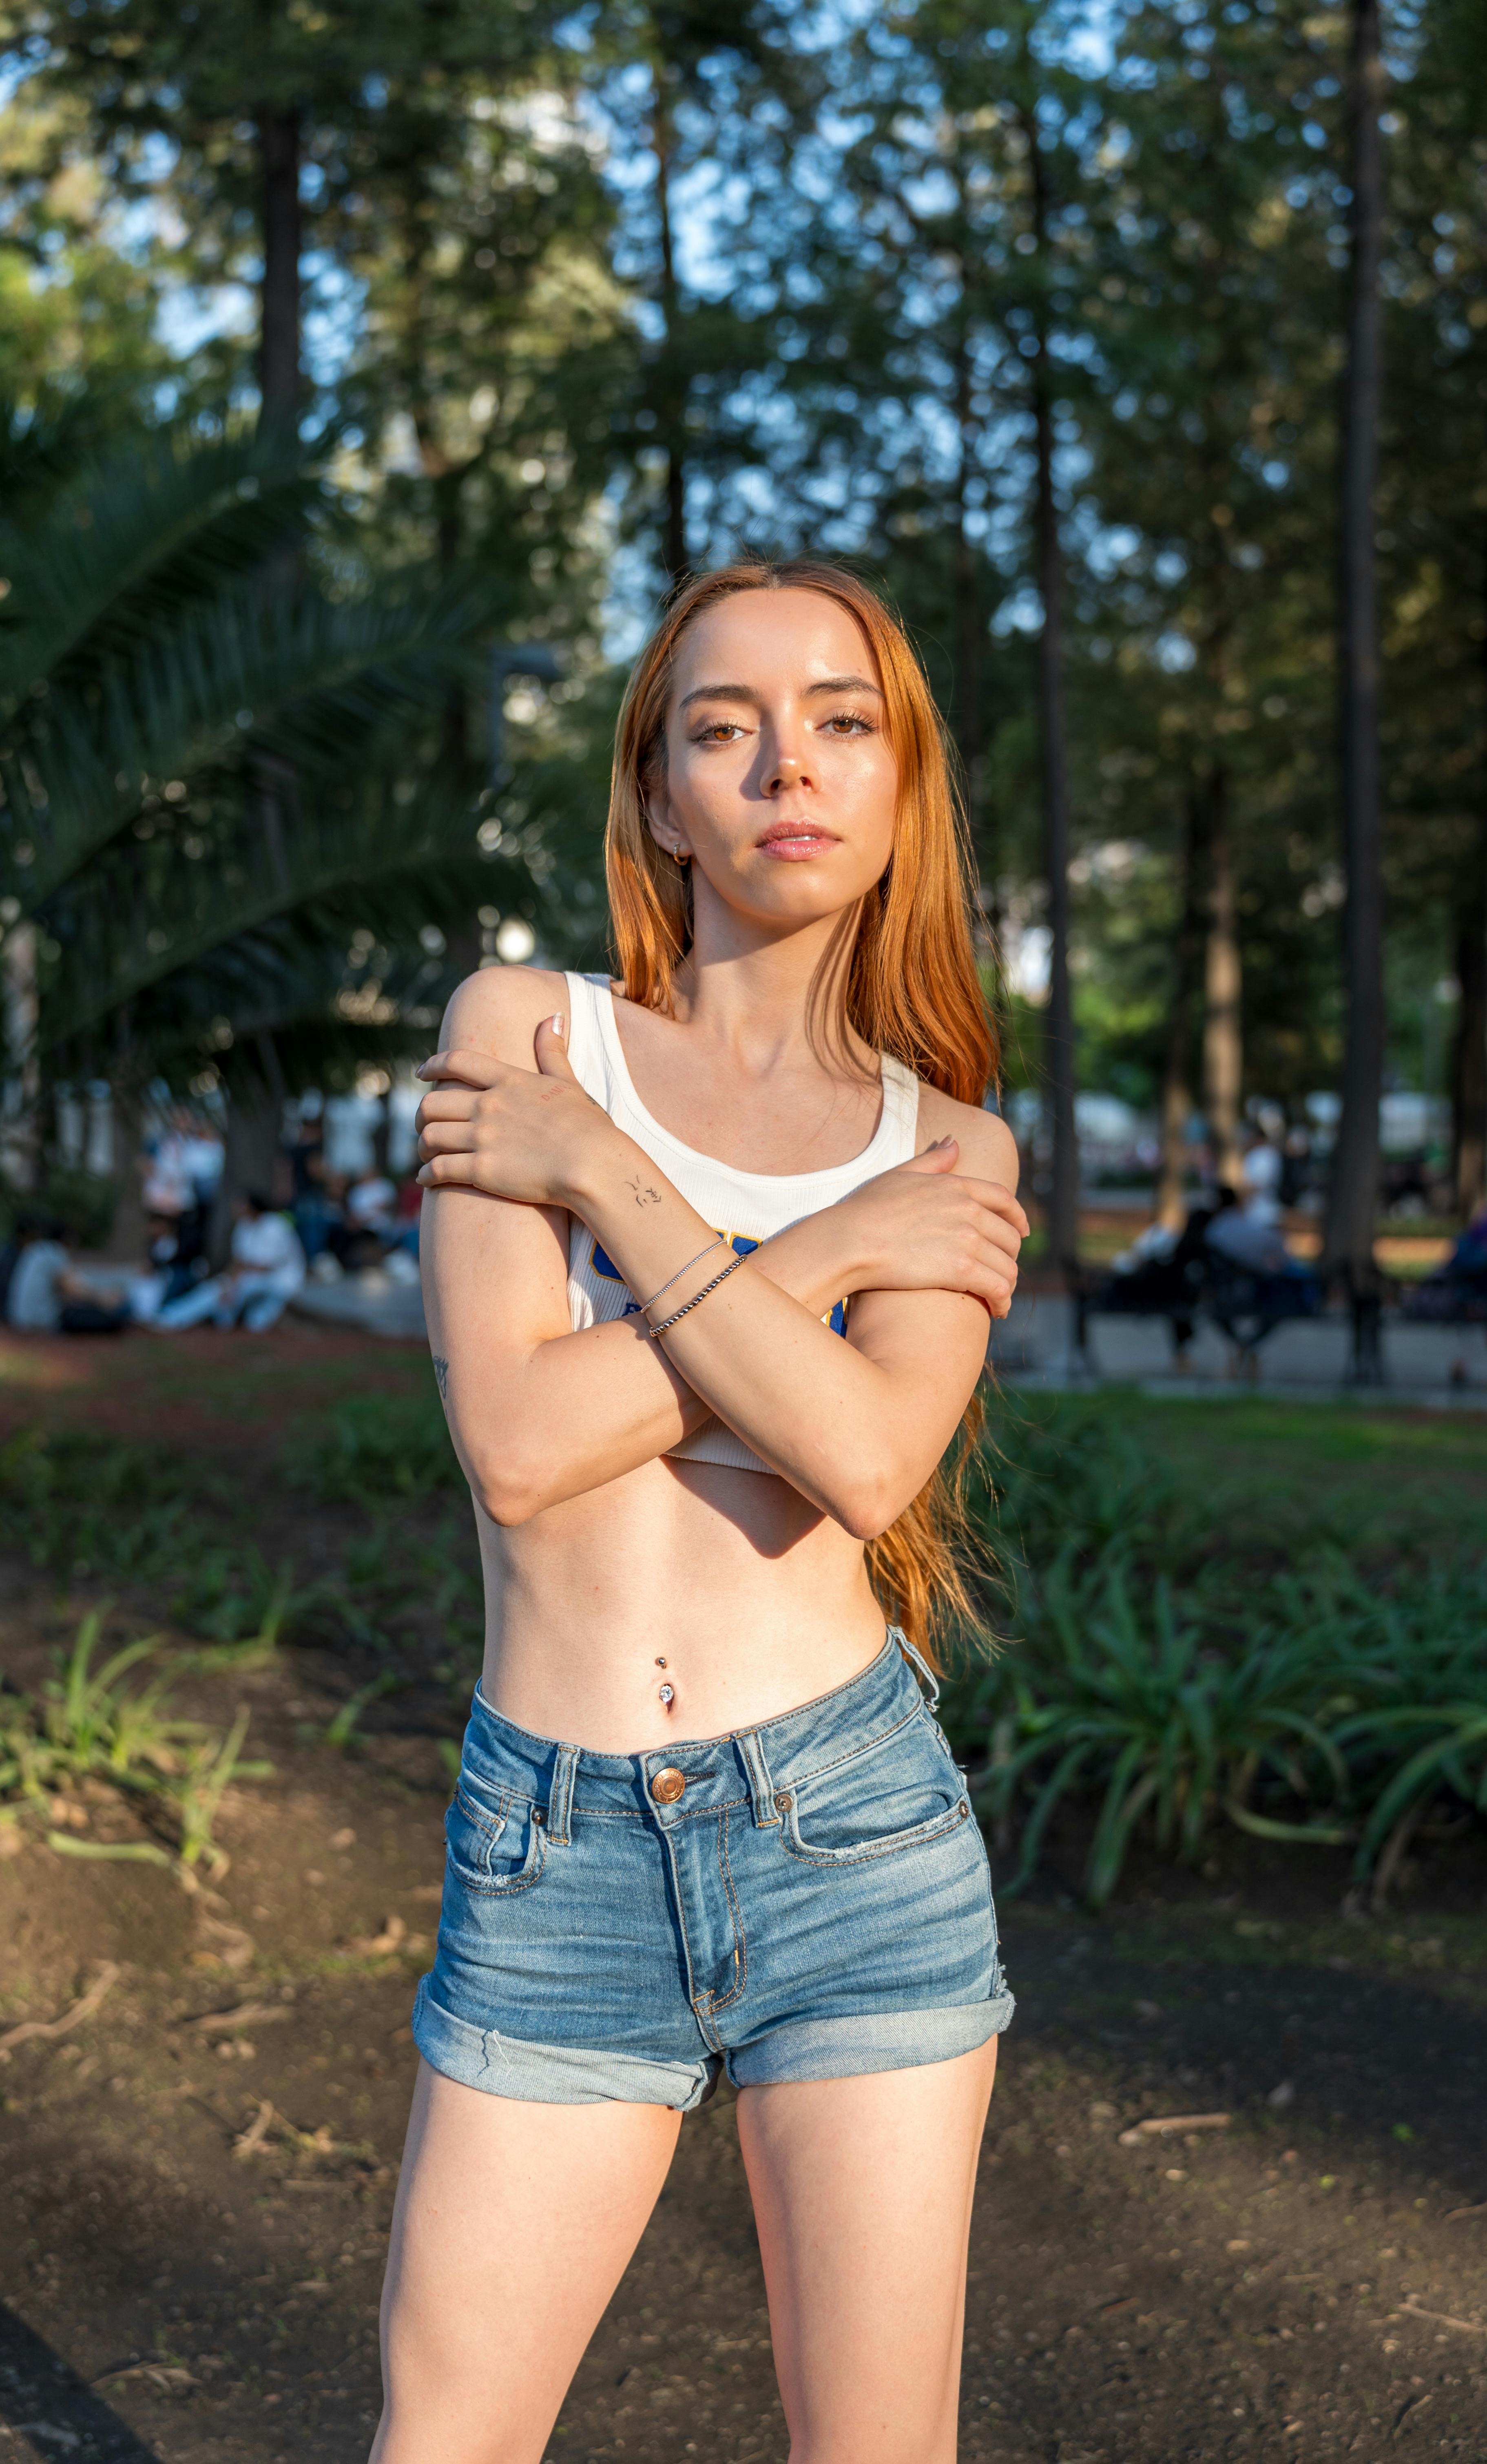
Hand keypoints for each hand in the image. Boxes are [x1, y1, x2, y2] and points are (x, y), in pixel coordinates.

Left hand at [414, 1016, 616, 1207]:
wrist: (594, 1166)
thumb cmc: (588, 1127)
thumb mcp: (569, 1082)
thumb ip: (553, 1051)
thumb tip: (552, 1017)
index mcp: (508, 1081)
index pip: (458, 1062)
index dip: (434, 1065)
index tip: (422, 1073)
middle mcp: (489, 1106)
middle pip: (432, 1103)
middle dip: (421, 1116)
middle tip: (423, 1126)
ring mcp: (482, 1138)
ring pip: (430, 1137)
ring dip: (422, 1147)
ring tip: (426, 1156)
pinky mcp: (481, 1171)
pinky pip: (438, 1170)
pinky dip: (426, 1175)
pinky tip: (426, 1179)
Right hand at [835, 1140, 1027, 1318]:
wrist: (850, 1241)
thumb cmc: (866, 1210)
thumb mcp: (900, 1175)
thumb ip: (933, 1161)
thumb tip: (954, 1143)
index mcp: (957, 1186)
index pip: (1004, 1199)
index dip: (1018, 1217)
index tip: (1022, 1232)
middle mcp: (968, 1209)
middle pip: (1009, 1236)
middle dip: (1010, 1257)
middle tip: (1001, 1272)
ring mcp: (967, 1239)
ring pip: (1007, 1266)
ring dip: (1008, 1284)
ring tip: (1000, 1297)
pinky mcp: (961, 1269)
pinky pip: (998, 1287)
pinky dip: (1003, 1301)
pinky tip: (997, 1309)